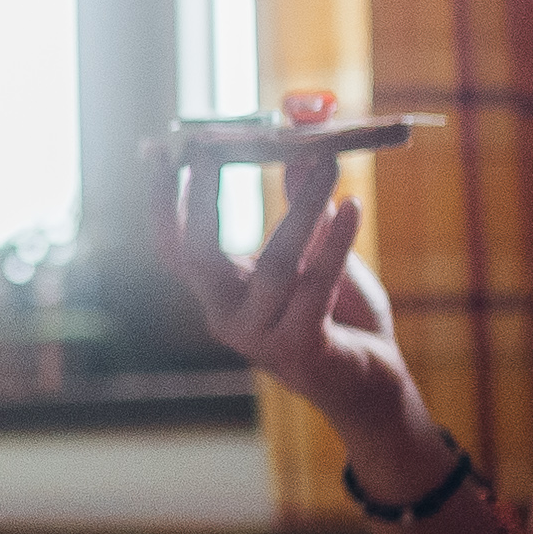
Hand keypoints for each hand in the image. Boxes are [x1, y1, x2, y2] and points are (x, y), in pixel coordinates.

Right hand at [158, 152, 421, 467]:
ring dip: (301, 207)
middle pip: (199, 255)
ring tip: (328, 163)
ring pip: (272, 264)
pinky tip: (355, 205)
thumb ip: (305, 213)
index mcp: (221, 295)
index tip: (160, 149)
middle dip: (203, 197)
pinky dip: (336, 241)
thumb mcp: (318, 257)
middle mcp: (228, 318)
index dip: (161, 202)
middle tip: (217, 144)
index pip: (174, 248)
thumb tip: (299, 154)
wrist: (372, 388)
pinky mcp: (302, 349)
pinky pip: (316, 287)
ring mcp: (261, 338)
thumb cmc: (341, 321)